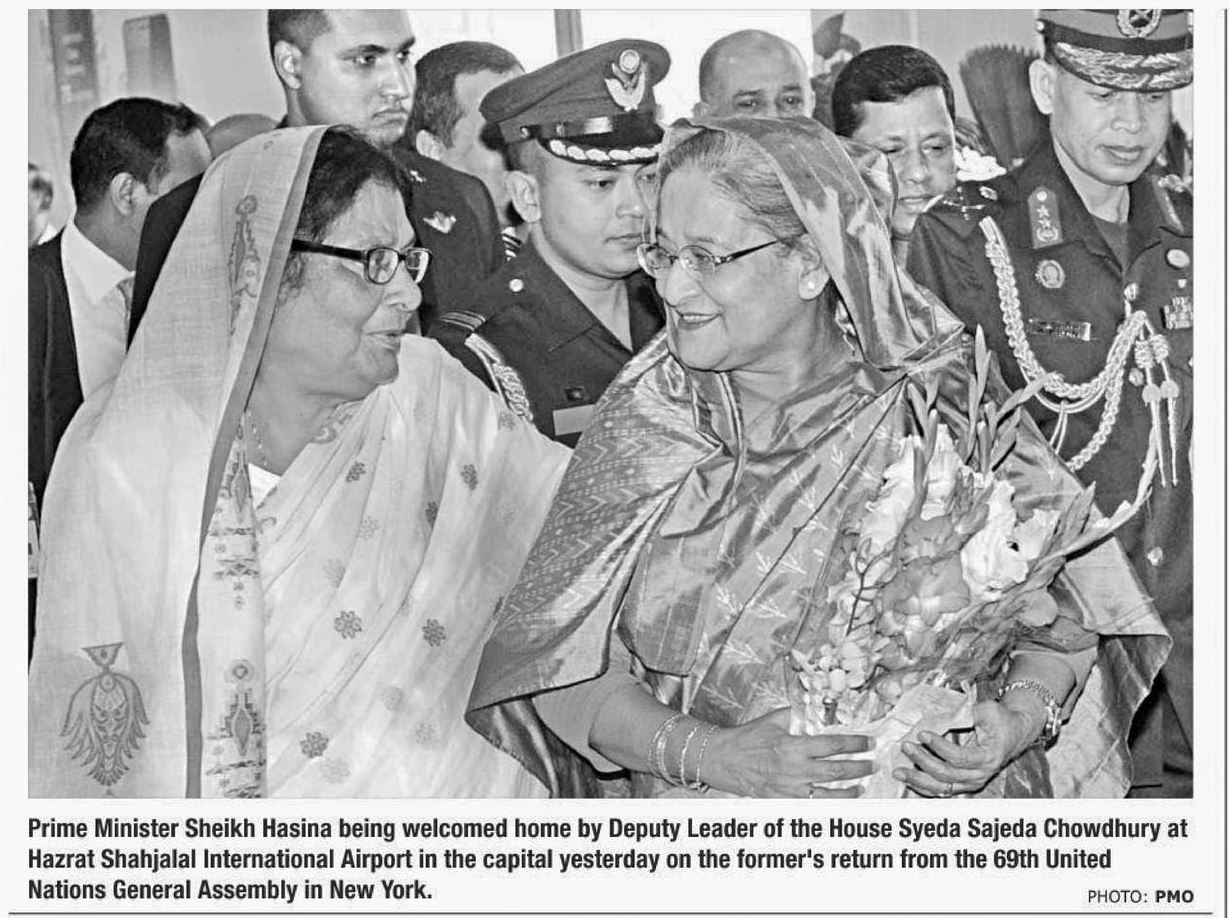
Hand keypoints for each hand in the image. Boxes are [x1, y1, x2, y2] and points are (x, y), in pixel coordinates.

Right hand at [704, 708, 874, 797]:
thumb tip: (809, 708)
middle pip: (837, 771)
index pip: (833, 745)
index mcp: (794, 746)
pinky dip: (827, 804)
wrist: (722, 759)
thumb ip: (793, 715)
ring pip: (829, 794)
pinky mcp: (783, 800)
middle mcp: (796, 769)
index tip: (869, 742)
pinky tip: (837, 802)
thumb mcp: (771, 720)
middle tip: (872, 764)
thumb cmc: (746, 738)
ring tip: (861, 787)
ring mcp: (790, 789)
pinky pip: (811, 805)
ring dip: (849, 791)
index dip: (855, 744)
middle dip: (859, 768)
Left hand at [893, 697, 1040, 796]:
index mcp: (988, 757)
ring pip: (941, 788)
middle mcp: (981, 774)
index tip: (922, 733)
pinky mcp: (964, 785)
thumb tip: (941, 716)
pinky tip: (908, 779)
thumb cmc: (1001, 720)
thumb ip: (966, 713)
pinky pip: (941, 790)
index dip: (939, 747)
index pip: (959, 758)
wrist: (1015, 732)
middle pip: (947, 774)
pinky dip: (923, 787)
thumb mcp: (988, 711)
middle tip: (906, 746)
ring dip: (918, 779)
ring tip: (898, 771)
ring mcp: (972, 783)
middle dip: (922, 760)